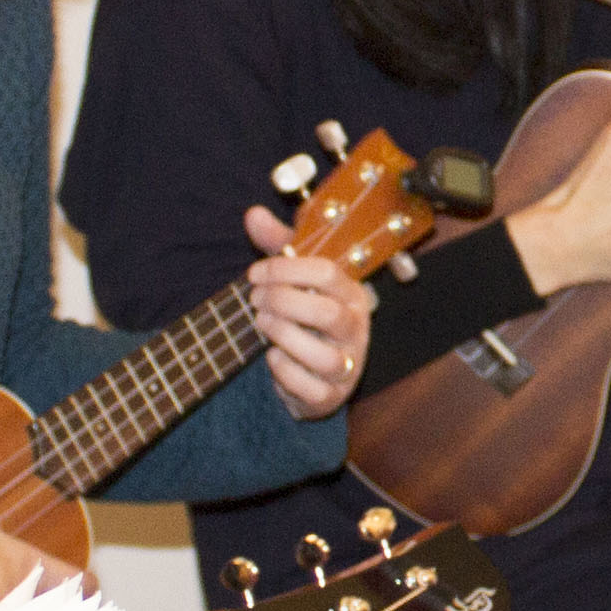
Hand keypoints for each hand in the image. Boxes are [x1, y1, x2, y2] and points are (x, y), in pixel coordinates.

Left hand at [234, 208, 371, 416]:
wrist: (316, 371)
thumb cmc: (305, 314)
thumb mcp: (297, 276)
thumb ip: (278, 243)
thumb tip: (253, 214)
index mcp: (353, 295)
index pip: (328, 274)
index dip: (286, 269)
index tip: (256, 272)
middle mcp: (356, 330)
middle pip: (326, 313)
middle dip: (282, 301)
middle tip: (255, 298)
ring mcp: (347, 366)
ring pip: (324, 356)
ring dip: (284, 336)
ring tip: (261, 323)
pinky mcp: (331, 396)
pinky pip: (312, 389)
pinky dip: (286, 372)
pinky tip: (272, 357)